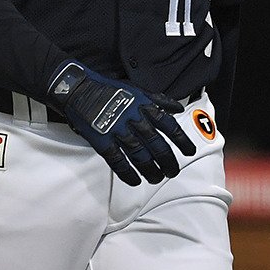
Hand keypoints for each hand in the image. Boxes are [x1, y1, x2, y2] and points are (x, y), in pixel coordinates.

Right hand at [47, 61, 195, 185]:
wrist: (79, 90)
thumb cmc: (108, 89)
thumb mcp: (137, 88)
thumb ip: (158, 100)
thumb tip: (178, 109)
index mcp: (143, 106)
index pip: (168, 126)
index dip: (181, 141)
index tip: (189, 152)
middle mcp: (133, 119)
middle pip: (157, 145)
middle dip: (168, 161)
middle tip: (173, 171)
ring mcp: (117, 131)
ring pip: (140, 156)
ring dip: (151, 170)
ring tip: (156, 178)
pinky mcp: (102, 140)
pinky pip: (118, 161)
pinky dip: (127, 173)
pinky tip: (135, 181)